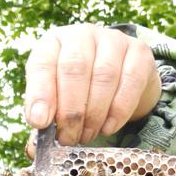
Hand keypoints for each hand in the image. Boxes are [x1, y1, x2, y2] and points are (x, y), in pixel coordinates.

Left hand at [23, 24, 160, 153]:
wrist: (119, 78)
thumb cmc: (78, 91)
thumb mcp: (55, 99)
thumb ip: (44, 116)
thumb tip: (36, 141)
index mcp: (53, 44)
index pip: (42, 63)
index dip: (40, 94)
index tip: (41, 122)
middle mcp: (82, 35)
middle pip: (75, 68)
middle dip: (70, 111)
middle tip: (68, 139)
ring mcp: (113, 40)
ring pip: (104, 76)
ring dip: (94, 114)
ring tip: (86, 136)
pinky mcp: (139, 52)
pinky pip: (130, 82)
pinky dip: (118, 111)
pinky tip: (108, 127)